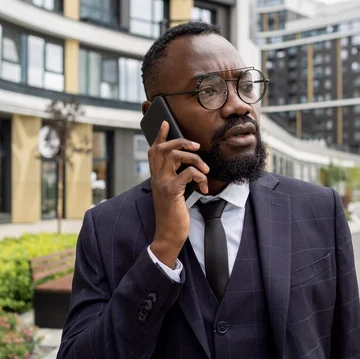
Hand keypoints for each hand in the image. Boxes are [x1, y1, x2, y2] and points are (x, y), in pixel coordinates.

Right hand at [148, 121, 209, 267]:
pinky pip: (187, 173)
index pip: (154, 151)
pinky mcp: (172, 191)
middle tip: (196, 146)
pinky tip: (204, 187)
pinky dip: (199, 176)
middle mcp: (157, 177)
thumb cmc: (173, 214)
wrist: (169, 235)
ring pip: (175, 155)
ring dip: (195, 159)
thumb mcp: (173, 193)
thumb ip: (176, 179)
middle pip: (164, 147)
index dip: (160, 136)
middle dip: (181, 141)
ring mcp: (163, 183)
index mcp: (157, 177)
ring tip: (205, 170)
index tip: (166, 123)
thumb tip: (189, 166)